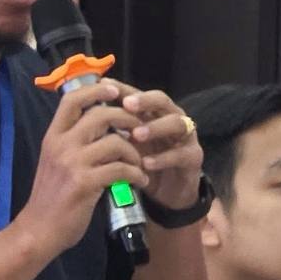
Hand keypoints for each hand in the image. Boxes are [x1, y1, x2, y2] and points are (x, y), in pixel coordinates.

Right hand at [16, 81, 148, 255]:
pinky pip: (120, 169)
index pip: (72, 99)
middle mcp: (61, 145)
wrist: (39, 230)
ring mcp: (73, 163)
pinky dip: (136, 174)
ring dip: (135, 152)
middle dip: (127, 119)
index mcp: (52, 137)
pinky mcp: (85, 183)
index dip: (96, 89)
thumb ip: (72, 143)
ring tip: (140, 164)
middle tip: (140, 130)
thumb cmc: (49, 198)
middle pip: (101, 115)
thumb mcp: (54, 162)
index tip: (114, 90)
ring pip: (115, 142)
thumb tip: (101, 126)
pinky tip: (139, 181)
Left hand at [112, 83, 203, 210]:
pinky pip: (181, 154)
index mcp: (153, 113)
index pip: (139, 94)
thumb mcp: (128, 145)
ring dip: (155, 127)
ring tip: (136, 135)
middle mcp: (172, 118)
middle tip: (126, 105)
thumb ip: (114, 129)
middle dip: (145, 101)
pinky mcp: (193, 158)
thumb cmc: (145, 163)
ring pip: (176, 124)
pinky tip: (146, 163)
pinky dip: (163, 158)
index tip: (104, 86)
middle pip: (162, 101)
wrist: (168, 193)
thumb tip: (87, 113)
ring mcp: (186, 137)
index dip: (123, 89)